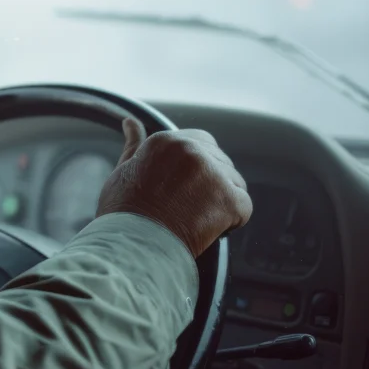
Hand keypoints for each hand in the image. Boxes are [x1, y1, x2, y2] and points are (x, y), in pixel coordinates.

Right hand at [97, 119, 252, 257]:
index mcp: (165, 141)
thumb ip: (134, 145)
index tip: (185, 187)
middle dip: (211, 183)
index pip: (200, 142)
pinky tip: (208, 228)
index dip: (197, 167)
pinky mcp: (228, 199)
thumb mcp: (123, 171)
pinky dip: (232, 221)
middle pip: (221, 161)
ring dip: (221, 201)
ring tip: (195, 218)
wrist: (132, 246)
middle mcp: (190, 150)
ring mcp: (211, 173)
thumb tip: (130, 123)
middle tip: (188, 207)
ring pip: (235, 183)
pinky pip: (244, 206)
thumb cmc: (123, 214)